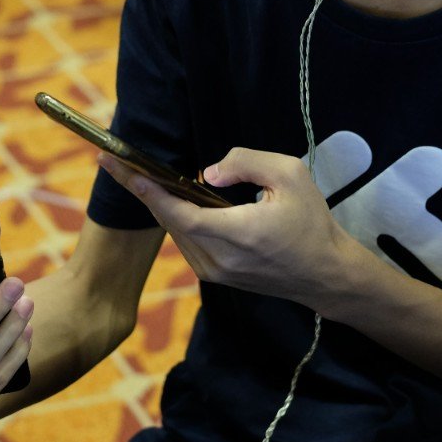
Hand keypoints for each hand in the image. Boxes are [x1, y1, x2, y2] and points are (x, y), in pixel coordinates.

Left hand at [98, 148, 369, 311]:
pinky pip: (188, 243)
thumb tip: (206, 172)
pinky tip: (171, 198)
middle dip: (141, 190)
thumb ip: (245, 163)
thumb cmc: (312, 222)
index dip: (147, 190)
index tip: (121, 168)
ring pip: (176, 233)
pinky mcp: (217, 278)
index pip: (179, 213)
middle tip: (114, 162)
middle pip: (170, 221)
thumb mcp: (289, 174)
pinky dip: (176, 219)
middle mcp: (219, 260)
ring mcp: (216, 274)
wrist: (326, 275)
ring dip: (158, 204)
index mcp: (236, 235)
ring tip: (137, 175)